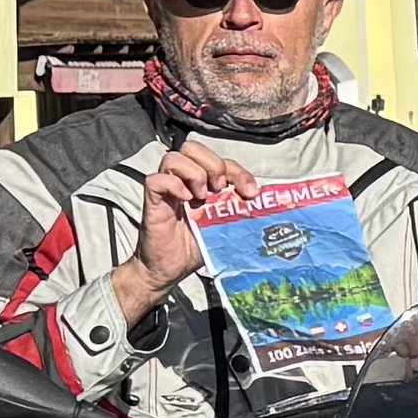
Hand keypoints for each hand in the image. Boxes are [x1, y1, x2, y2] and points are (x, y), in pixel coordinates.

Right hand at [112, 143, 256, 326]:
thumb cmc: (196, 247)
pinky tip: (185, 200)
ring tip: (201, 197)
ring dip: (194, 173)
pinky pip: (156, 179)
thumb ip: (238, 209)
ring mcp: (167, 189)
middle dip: (213, 164)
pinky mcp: (152, 201)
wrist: (169, 269)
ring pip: (174, 157)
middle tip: (219, 190)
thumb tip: (264, 200)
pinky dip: (173, 185)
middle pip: (193, 148)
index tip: (250, 192)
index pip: (220, 160)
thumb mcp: (225, 225)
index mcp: (204, 184)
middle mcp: (184, 182)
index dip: (238, 171)